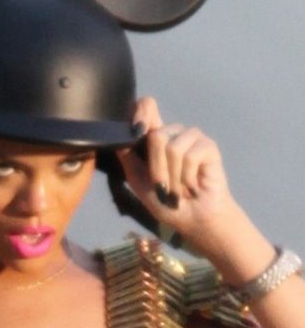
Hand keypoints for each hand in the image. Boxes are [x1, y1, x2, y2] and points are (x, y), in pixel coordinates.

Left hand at [115, 96, 242, 250]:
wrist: (192, 219)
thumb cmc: (165, 201)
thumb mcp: (138, 180)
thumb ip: (128, 157)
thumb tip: (119, 137)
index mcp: (154, 137)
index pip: (146, 107)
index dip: (140, 111)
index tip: (137, 129)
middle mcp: (173, 133)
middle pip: (156, 134)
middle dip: (156, 169)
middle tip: (163, 188)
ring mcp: (191, 137)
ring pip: (172, 147)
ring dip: (172, 177)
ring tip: (178, 189)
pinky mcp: (208, 146)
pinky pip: (191, 156)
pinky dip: (187, 178)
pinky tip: (192, 186)